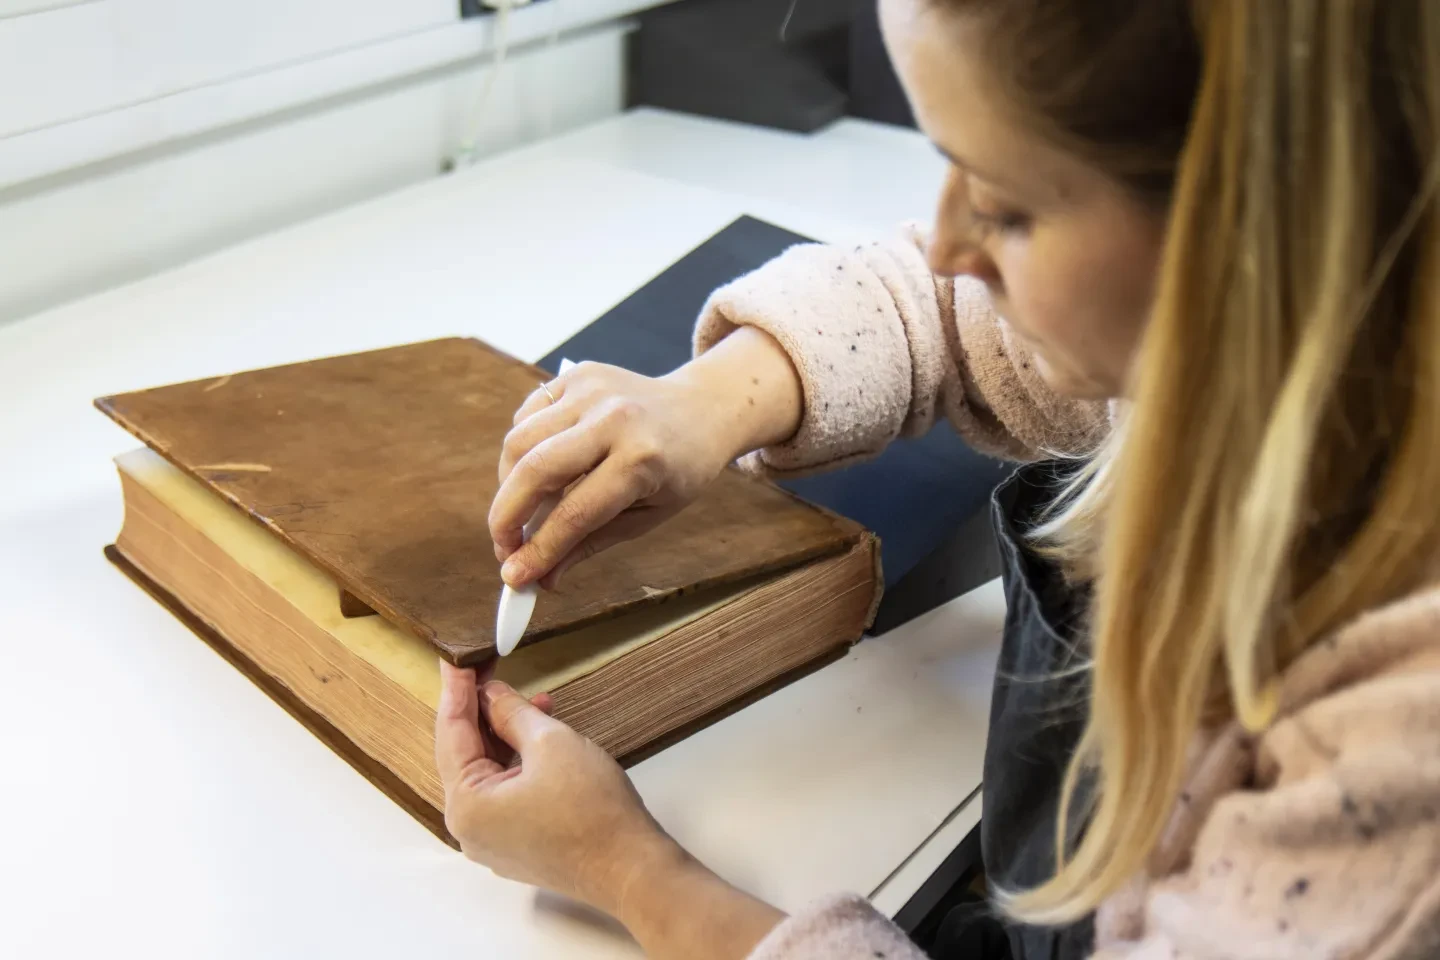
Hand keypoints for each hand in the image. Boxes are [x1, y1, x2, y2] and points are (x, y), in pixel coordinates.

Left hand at [435, 662, 786, 959]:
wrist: (632, 867)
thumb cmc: (595, 815)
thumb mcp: (550, 742)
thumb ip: (512, 713)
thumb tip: (492, 696)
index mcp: (466, 806)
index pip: (451, 733)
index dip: (458, 690)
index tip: (457, 661)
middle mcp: (470, 829)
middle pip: (466, 755)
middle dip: (482, 712)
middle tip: (489, 672)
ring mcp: (493, 841)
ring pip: (488, 774)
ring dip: (505, 736)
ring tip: (529, 702)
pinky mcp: (517, 845)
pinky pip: (505, 794)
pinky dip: (517, 763)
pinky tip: (537, 738)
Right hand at [490, 328, 803, 587]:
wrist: (701, 409)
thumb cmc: (679, 470)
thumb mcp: (647, 516)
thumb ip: (590, 544)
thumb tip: (541, 577)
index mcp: (642, 460)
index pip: (574, 514)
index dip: (538, 550)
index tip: (515, 577)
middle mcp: (613, 418)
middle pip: (534, 470)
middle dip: (506, 518)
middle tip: (504, 548)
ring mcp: (591, 390)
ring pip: (519, 441)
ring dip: (507, 485)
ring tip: (521, 512)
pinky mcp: (575, 374)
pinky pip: (526, 416)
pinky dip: (520, 450)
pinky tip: (536, 471)